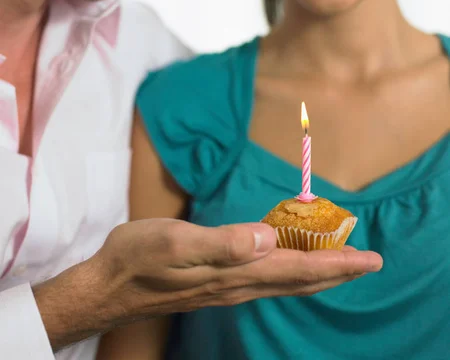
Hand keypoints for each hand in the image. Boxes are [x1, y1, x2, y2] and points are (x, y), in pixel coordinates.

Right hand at [93, 218, 381, 320]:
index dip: (337, 265)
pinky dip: (290, 270)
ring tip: (339, 263)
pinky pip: (266, 279)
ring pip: (285, 282)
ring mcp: (227, 286)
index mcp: (236, 272)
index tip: (370, 258)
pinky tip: (288, 262)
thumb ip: (223, 242)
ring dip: (317, 272)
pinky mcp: (216, 282)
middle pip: (299, 280)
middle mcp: (239, 284)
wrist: (109, 285)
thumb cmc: (139, 258)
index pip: (299, 270)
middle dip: (337, 271)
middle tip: (368, 262)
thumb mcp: (177, 242)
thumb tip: (267, 237)